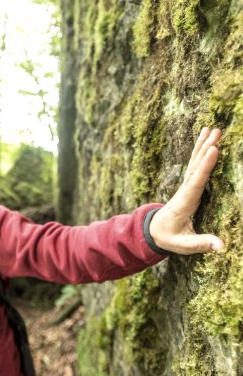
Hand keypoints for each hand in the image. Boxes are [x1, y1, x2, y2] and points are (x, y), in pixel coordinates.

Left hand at [149, 127, 223, 254]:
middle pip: (196, 167)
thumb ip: (200, 244)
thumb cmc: (168, 238)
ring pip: (195, 163)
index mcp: (184, 203)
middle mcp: (184, 191)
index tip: (213, 150)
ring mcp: (185, 187)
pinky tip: (206, 140)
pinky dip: (200, 152)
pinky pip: (195, 166)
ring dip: (203, 146)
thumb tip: (222, 247)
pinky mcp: (188, 186)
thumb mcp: (183, 245)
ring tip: (211, 129)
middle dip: (205, 149)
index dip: (205, 167)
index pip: (196, 182)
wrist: (153, 232)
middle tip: (216, 131)